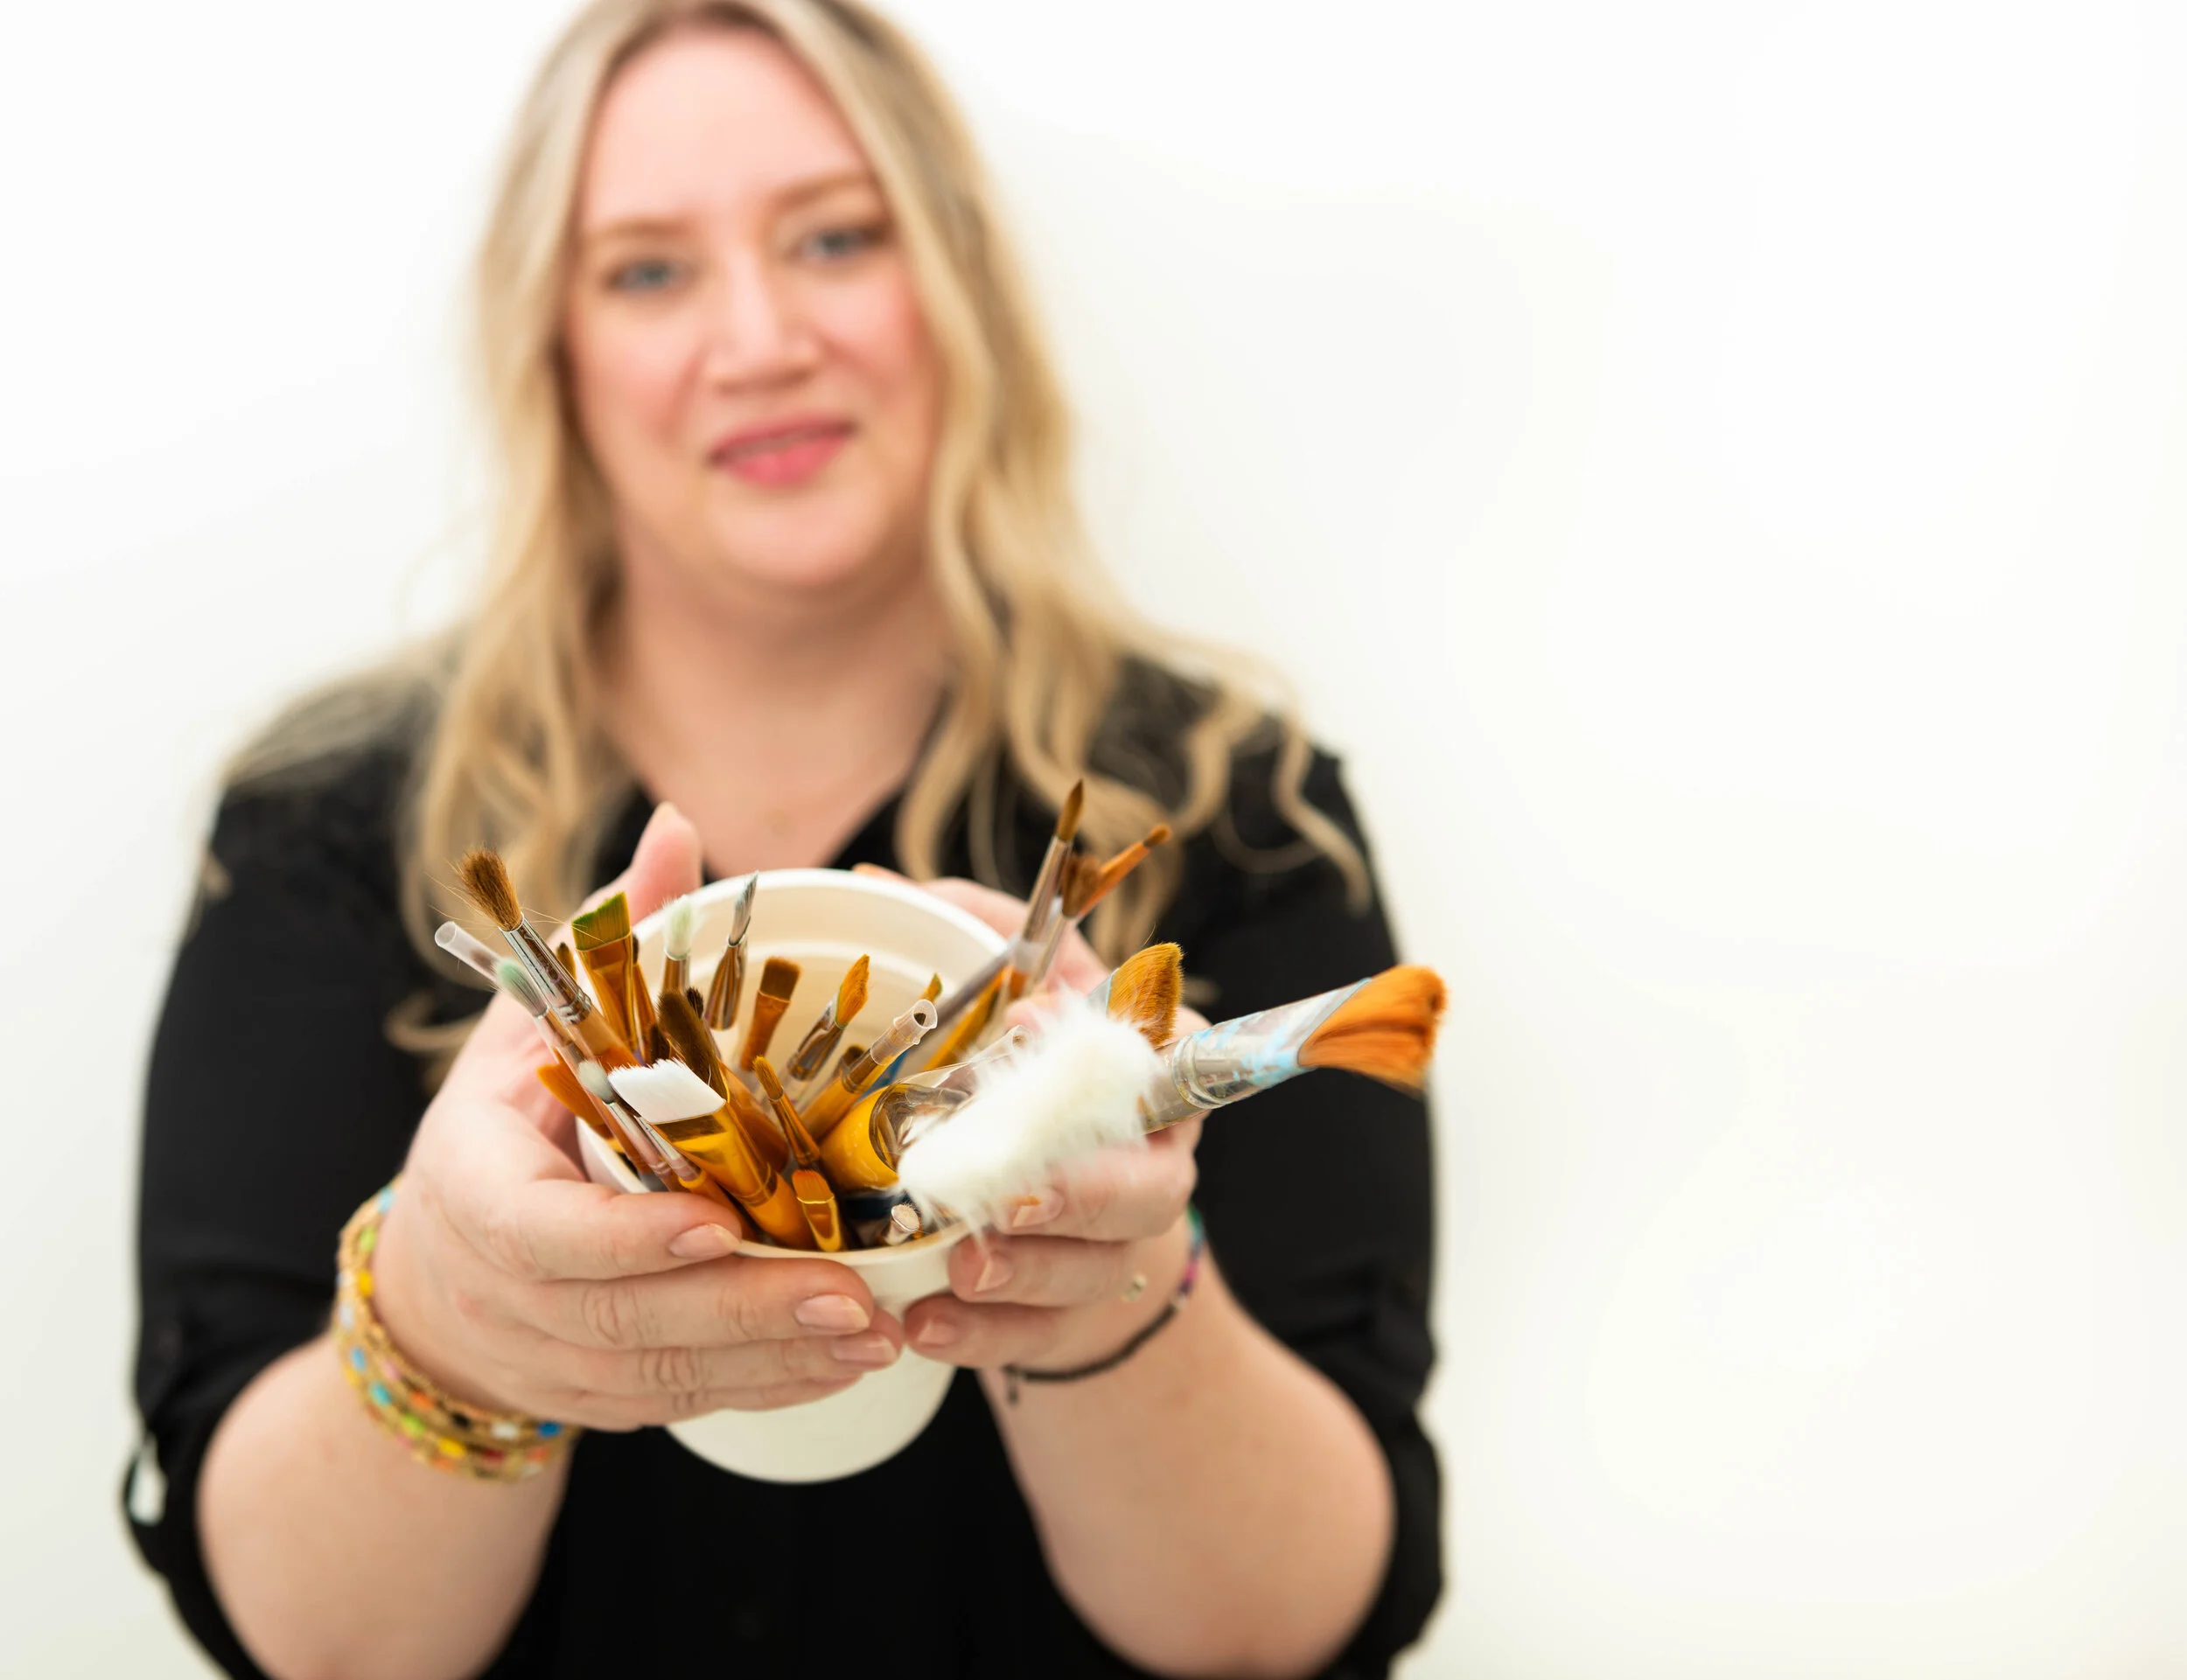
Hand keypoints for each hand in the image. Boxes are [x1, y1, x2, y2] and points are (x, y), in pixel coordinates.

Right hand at [370, 804, 904, 1427]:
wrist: (440, 1281)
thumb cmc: (504, 1126)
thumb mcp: (533, 1027)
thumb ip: (611, 940)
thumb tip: (680, 829)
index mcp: (473, 1187)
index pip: (537, 1231)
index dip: (624, 1237)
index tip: (718, 1224)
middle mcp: (503, 1287)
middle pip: (623, 1315)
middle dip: (743, 1308)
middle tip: (852, 1292)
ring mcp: (549, 1355)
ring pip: (664, 1372)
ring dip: (773, 1357)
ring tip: (875, 1330)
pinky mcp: (598, 1398)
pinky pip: (685, 1402)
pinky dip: (765, 1387)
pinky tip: (843, 1364)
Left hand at [858, 867, 1206, 1375]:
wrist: (1055, 1200)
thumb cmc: (1023, 1072)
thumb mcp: (1011, 989)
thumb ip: (964, 933)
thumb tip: (873, 886)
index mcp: (1151, 1066)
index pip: (1162, 1050)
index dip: (1105, 1043)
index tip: (1029, 1020)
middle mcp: (1156, 1159)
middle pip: (1147, 1187)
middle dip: (1079, 1193)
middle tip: (1011, 1196)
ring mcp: (1121, 1245)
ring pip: (1097, 1269)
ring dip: (1026, 1273)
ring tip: (959, 1269)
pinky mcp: (1077, 1316)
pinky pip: (1043, 1337)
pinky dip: (984, 1337)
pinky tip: (924, 1328)